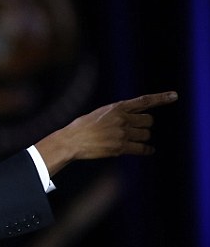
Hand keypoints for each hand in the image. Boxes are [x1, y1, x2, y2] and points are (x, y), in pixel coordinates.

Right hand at [36, 91, 177, 175]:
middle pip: (148, 121)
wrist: (71, 141)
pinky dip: (146, 150)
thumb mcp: (100, 114)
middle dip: (145, 125)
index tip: (174, 96)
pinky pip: (141, 148)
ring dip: (143, 138)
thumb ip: (118, 114)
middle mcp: (122, 119)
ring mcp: (122, 133)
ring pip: (146, 134)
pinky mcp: (120, 147)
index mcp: (117, 107)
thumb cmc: (82, 127)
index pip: (144, 101)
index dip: (161, 98)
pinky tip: (148, 150)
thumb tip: (134, 118)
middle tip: (138, 129)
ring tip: (134, 140)